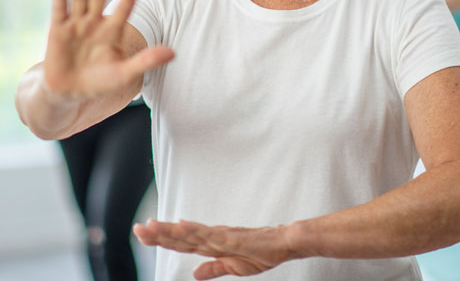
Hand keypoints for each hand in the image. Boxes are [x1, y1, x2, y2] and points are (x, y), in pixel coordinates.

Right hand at [43, 0, 173, 98]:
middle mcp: (94, 22)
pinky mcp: (57, 31)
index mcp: (113, 30)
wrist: (70, 94)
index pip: (124, 8)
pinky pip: (59, 11)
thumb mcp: (125, 74)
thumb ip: (147, 61)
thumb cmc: (100, 82)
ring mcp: (75, 25)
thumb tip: (174, 53)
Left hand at [133, 219, 293, 278]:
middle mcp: (212, 237)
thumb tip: (193, 272)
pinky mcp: (231, 237)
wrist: (283, 243)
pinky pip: (209, 234)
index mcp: (212, 244)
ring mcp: (221, 236)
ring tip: (152, 225)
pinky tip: (181, 226)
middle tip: (138, 228)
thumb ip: (213, 268)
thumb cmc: (261, 252)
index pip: (182, 242)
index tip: (144, 233)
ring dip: (170, 230)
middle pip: (181, 236)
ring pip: (190, 233)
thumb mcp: (233, 267)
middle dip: (158, 233)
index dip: (162, 238)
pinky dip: (194, 229)